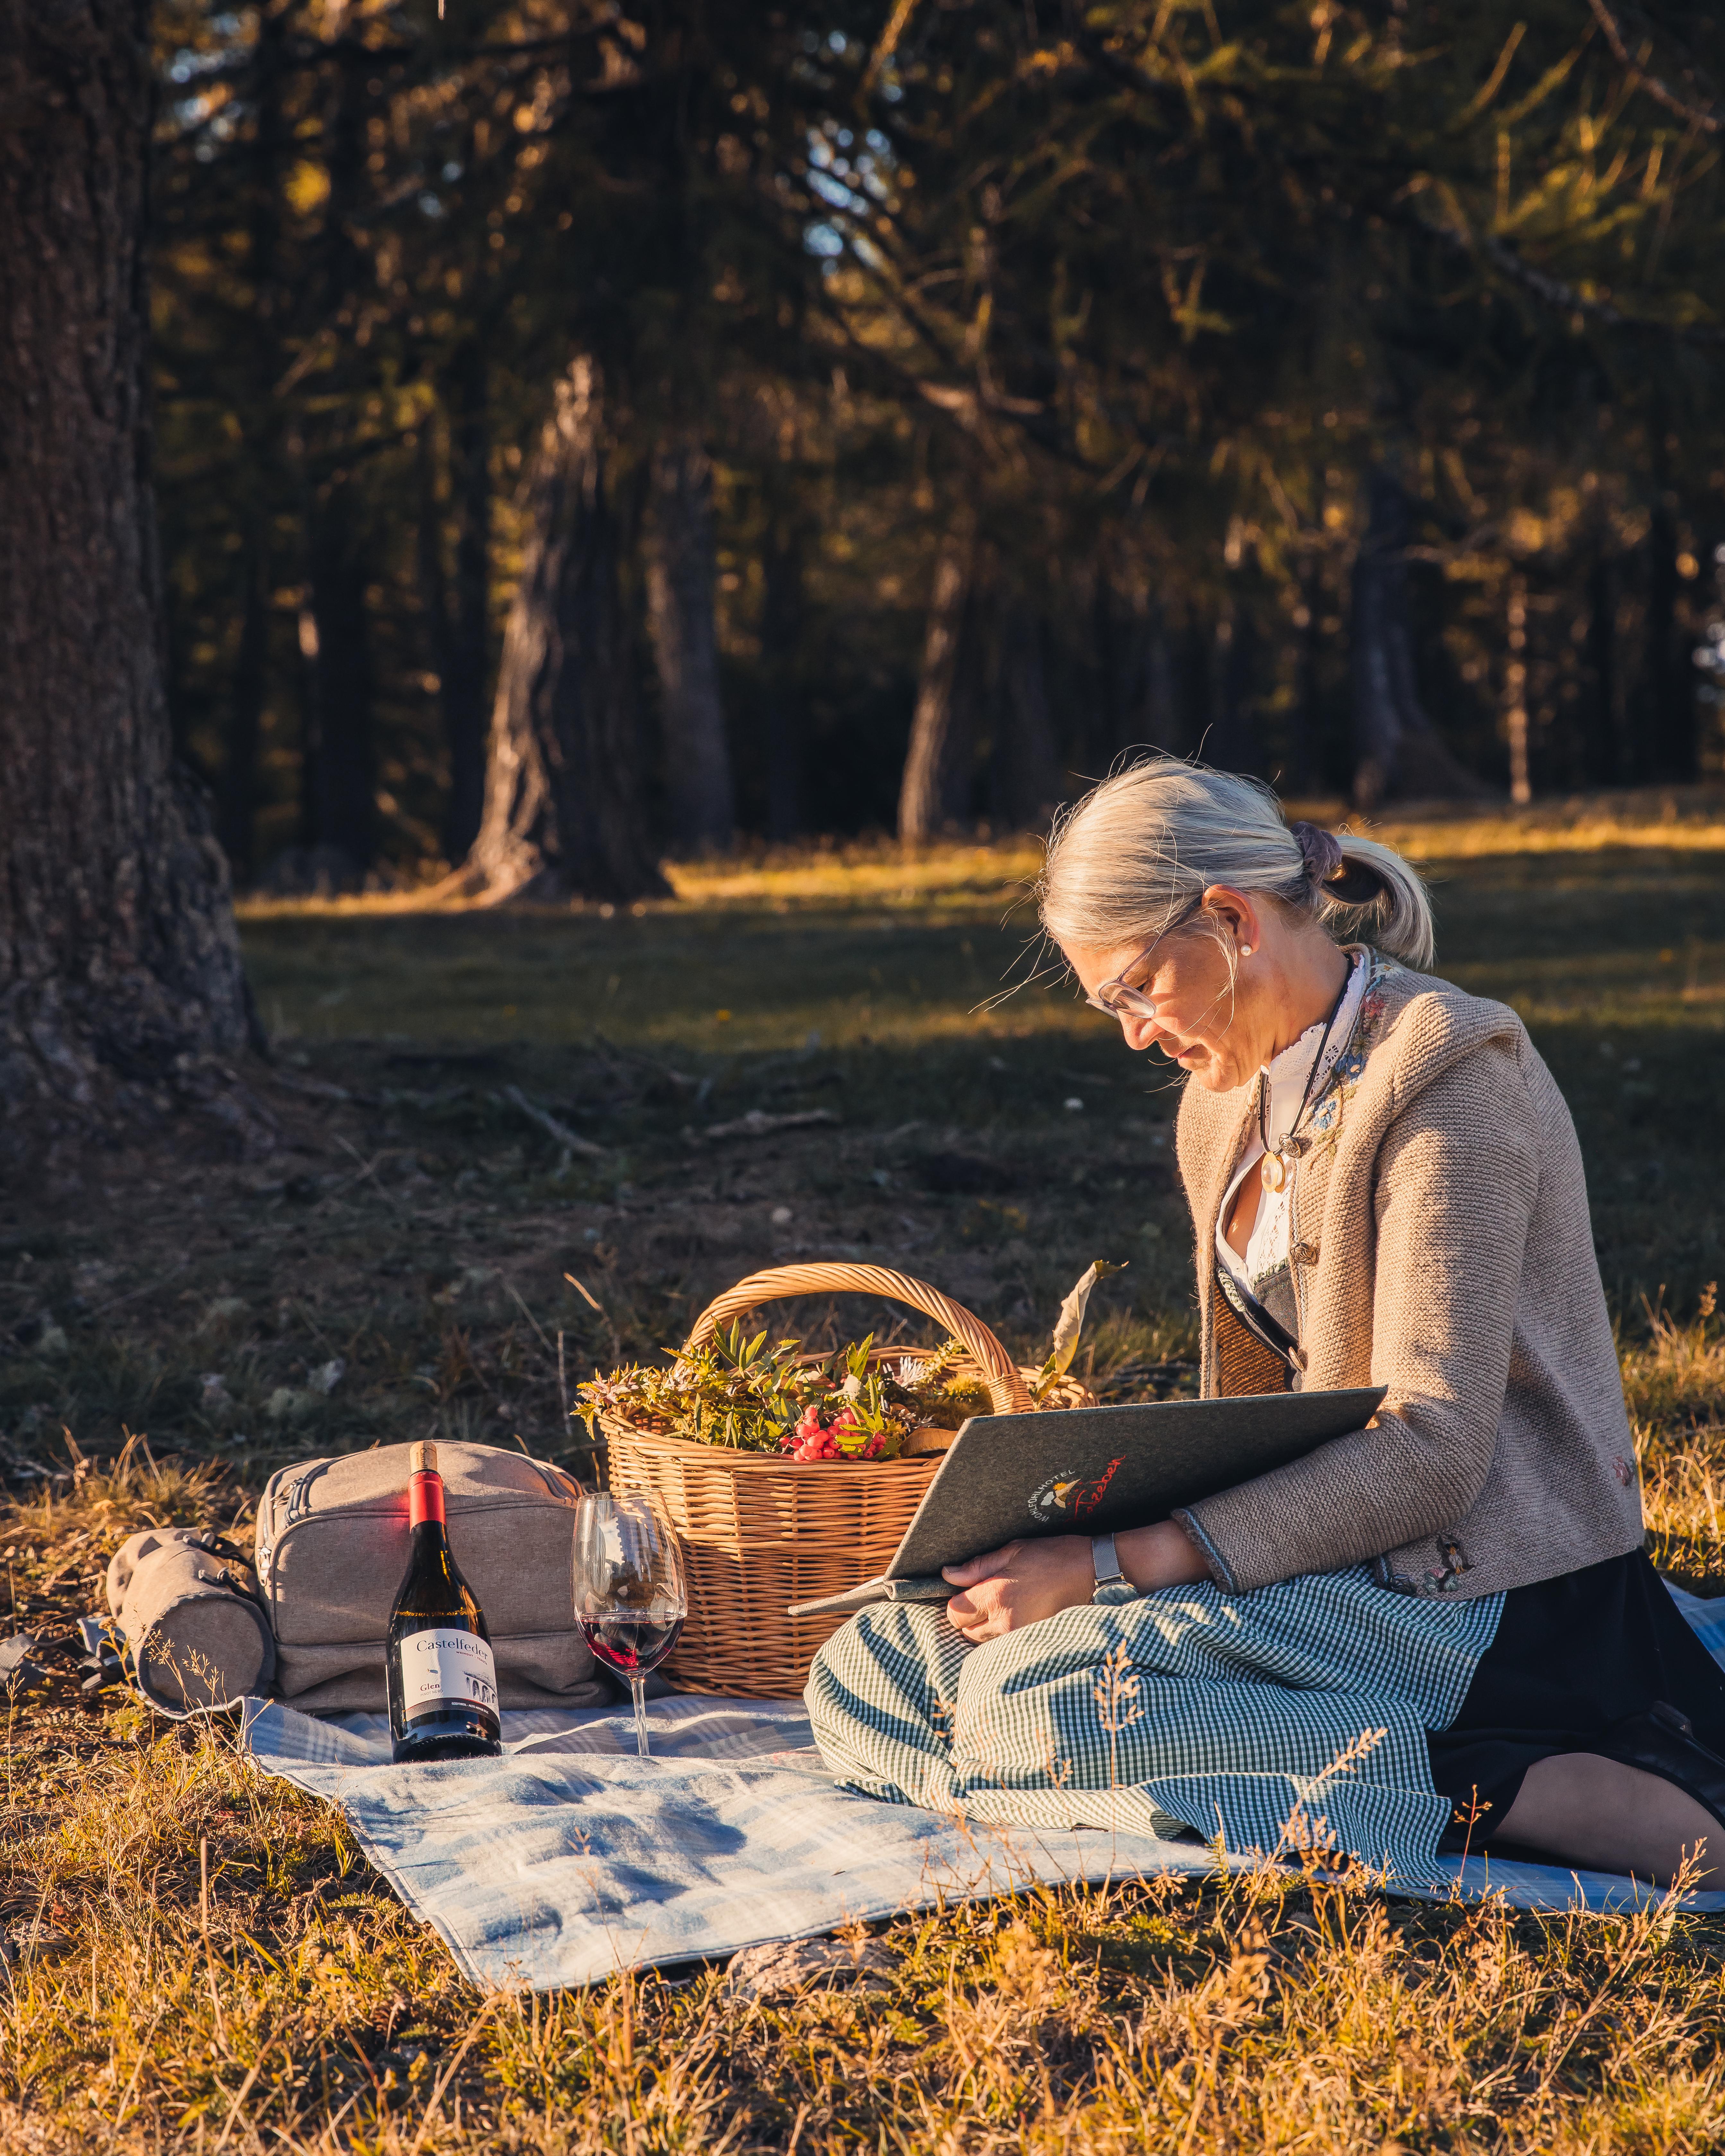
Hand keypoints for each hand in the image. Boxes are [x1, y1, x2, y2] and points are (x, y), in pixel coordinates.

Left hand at [941, 1537, 1093, 1642]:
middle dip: (970, 1616)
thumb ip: (977, 1567)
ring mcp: (1019, 1634)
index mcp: (995, 1595)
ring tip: (1005, 1603)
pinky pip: (1004, 1642)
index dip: (956, 1602)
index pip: (955, 1612)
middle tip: (987, 1595)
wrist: (1090, 1572)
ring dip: (986, 1626)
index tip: (967, 1591)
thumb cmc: (1050, 1556)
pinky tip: (1016, 1613)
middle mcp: (1004, 1620)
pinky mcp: (1032, 1640)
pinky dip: (1003, 1632)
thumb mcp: (1011, 1551)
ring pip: (984, 1639)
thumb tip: (947, 1575)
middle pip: (967, 1630)